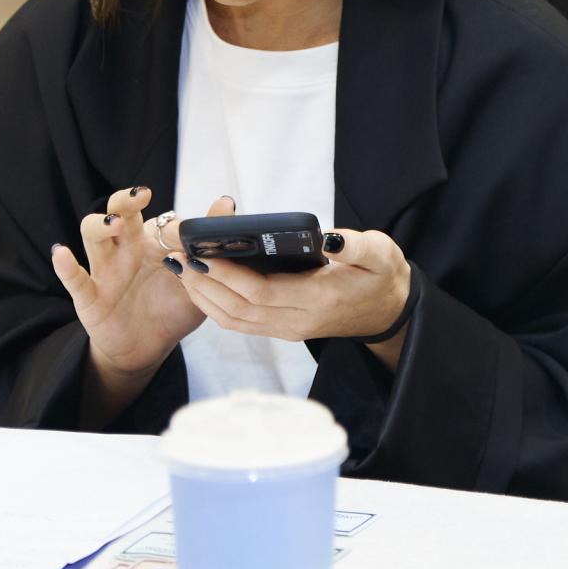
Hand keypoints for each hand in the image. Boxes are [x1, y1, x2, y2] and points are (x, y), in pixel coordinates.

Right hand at [53, 188, 226, 376]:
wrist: (148, 347)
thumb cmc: (174, 307)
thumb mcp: (199, 279)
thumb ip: (210, 245)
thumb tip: (228, 205)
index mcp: (152, 243)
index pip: (155, 218)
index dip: (168, 219)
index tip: (184, 224)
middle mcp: (126, 249)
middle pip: (118, 213)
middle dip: (125, 201)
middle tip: (140, 195)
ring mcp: (104, 270)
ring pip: (92, 237)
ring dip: (99, 226)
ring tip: (114, 224)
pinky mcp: (88, 296)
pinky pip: (73, 278)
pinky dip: (65, 266)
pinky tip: (62, 254)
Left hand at [162, 226, 411, 361]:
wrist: (387, 312)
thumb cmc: (382, 277)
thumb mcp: (381, 254)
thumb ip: (357, 246)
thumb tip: (330, 239)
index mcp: (319, 299)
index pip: (262, 292)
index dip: (228, 275)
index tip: (203, 254)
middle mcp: (298, 321)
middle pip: (238, 309)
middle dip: (204, 284)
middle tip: (179, 257)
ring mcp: (288, 329)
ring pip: (233, 320)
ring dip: (203, 296)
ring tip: (181, 268)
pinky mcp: (281, 329)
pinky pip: (239, 323)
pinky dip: (214, 305)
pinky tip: (200, 284)